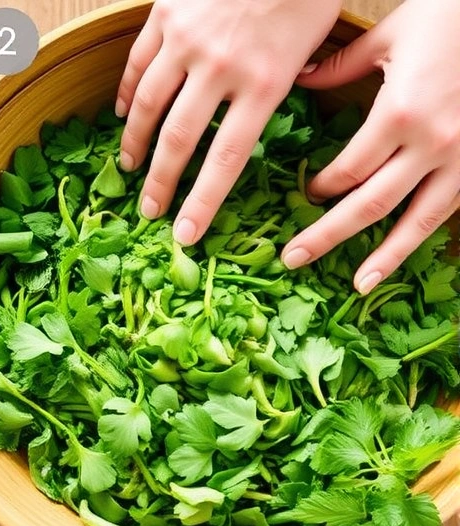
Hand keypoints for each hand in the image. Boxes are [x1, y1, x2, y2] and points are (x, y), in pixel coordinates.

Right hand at [116, 0, 340, 244]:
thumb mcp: (311, 46)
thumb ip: (281, 86)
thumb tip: (256, 119)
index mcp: (264, 83)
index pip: (225, 159)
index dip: (202, 202)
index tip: (186, 234)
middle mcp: (221, 68)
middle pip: (179, 141)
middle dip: (161, 183)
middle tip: (149, 212)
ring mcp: (187, 42)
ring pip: (148, 105)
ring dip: (136, 143)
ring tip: (130, 168)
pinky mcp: (166, 17)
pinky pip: (137, 64)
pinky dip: (127, 94)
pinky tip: (123, 116)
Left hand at [288, 0, 459, 293]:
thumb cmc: (445, 18)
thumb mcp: (387, 37)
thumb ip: (340, 65)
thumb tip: (302, 81)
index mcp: (398, 114)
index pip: (348, 170)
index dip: (323, 187)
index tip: (308, 194)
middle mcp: (430, 144)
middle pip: (370, 204)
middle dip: (328, 235)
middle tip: (293, 258)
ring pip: (416, 220)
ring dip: (384, 257)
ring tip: (357, 286)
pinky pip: (448, 210)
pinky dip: (423, 237)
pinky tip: (402, 258)